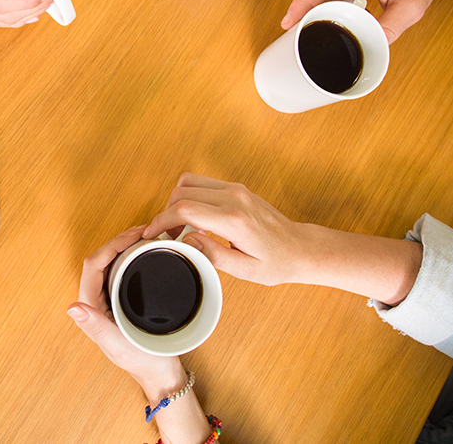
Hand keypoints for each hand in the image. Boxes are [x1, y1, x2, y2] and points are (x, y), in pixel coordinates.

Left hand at [67, 227, 187, 398]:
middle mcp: (96, 300)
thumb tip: (73, 307)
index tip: (132, 237)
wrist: (160, 372)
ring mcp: (108, 298)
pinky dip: (131, 256)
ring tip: (144, 235)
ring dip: (124, 246)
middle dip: (119, 241)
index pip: (93, 266)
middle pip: (101, 259)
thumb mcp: (118, 344)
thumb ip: (95, 327)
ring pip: (110, 263)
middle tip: (142, 230)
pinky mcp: (120, 298)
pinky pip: (121, 270)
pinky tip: (145, 250)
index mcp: (91, 307)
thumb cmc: (142, 360)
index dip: (111, 246)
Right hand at [143, 173, 308, 285]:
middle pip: (182, 191)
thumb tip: (186, 242)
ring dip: (177, 203)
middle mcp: (234, 197)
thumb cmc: (276, 262)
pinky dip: (190, 198)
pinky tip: (195, 220)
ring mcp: (236, 189)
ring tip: (181, 228)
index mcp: (235, 220)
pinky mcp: (236, 188)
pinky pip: (202, 183)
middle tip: (168, 236)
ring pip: (188, 182)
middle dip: (166, 213)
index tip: (152, 233)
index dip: (162, 220)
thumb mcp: (245, 270)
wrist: (299, 248)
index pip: (185, 209)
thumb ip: (213, 256)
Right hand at [280, 0, 452, 43]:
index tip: (288, 21)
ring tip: (315, 30)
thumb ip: (390, 28)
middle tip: (300, 37)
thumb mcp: (412, 6)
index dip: (302, 3)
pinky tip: (331, 17)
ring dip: (318, 9)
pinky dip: (327, 2)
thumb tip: (372, 46)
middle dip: (306, 12)